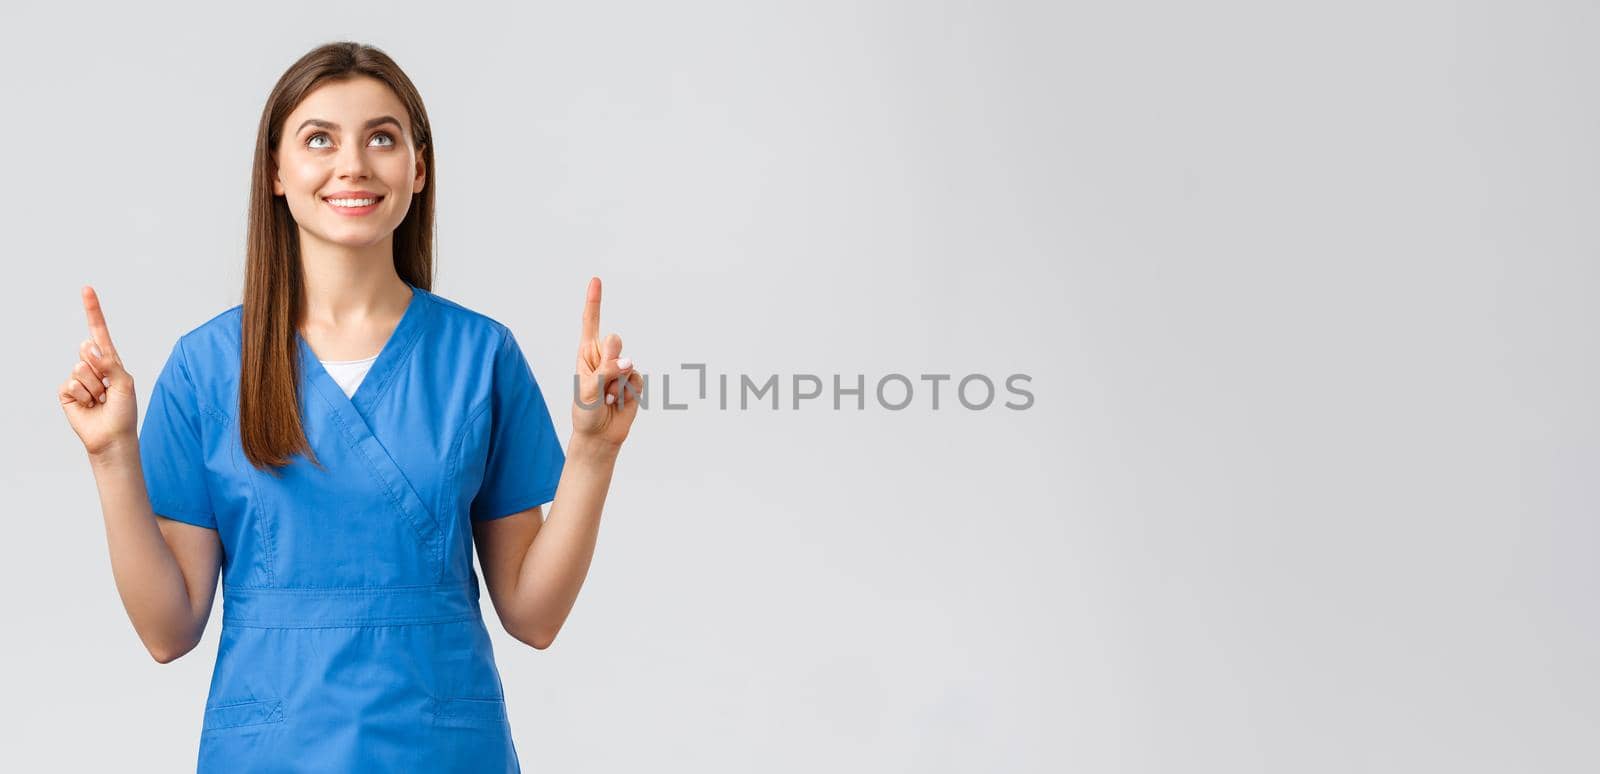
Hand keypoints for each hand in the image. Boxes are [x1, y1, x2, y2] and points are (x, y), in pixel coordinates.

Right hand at [59, 286, 138, 457]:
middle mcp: (92, 366)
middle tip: (108, 389)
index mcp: (110, 360)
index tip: (87, 289)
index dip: (92, 311)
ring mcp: (78, 378)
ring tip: (100, 400)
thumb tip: (88, 347)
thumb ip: (109, 363)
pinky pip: (71, 384)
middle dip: (100, 369)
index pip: (99, 332)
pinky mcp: (67, 392)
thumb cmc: (123, 410)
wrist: (112, 436)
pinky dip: (83, 396)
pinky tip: (89, 405)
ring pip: (81, 369)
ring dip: (94, 387)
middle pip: (89, 350)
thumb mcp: (124, 383)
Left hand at [571, 276, 641, 447]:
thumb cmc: (586, 412)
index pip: (591, 323)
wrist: (599, 436)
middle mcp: (604, 357)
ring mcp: (620, 368)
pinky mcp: (633, 381)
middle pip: (614, 342)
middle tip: (603, 381)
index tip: (595, 280)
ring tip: (607, 398)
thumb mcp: (589, 389)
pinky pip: (637, 378)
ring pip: (628, 363)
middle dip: (611, 361)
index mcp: (586, 354)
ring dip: (618, 384)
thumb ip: (606, 370)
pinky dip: (629, 392)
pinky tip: (619, 402)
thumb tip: (629, 359)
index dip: (594, 302)